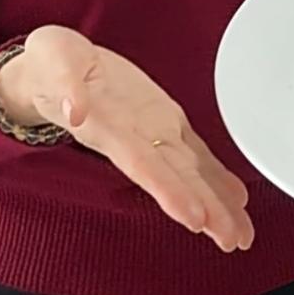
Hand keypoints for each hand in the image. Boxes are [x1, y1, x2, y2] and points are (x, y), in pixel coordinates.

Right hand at [0, 25, 252, 252]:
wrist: (56, 66)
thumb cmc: (53, 63)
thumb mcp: (52, 56)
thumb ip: (64, 81)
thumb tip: (74, 110)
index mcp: (108, 126)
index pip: (143, 165)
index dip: (169, 191)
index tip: (194, 218)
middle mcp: (134, 137)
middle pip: (173, 179)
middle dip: (204, 210)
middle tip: (234, 239)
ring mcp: (150, 131)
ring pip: (189, 171)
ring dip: (215, 202)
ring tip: (241, 232)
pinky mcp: (162, 119)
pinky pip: (193, 151)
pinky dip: (215, 175)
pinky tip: (236, 197)